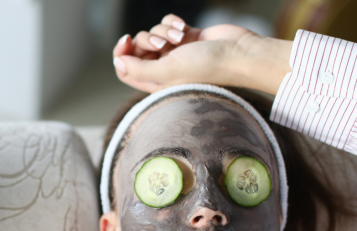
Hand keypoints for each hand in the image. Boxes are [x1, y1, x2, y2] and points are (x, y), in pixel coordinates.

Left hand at [113, 14, 289, 94]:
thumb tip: (118, 62)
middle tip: (162, 44)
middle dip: (146, 40)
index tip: (126, 41)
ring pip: (153, 33)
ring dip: (163, 30)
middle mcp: (164, 68)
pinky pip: (168, 23)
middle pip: (138, 49)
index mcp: (156, 83)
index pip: (125, 70)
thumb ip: (139, 69)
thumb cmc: (205, 67)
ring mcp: (175, 52)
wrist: (239, 53)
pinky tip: (184, 28)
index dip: (121, 55)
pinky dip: (173, 22)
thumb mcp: (167, 72)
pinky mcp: (187, 37)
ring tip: (179, 36)